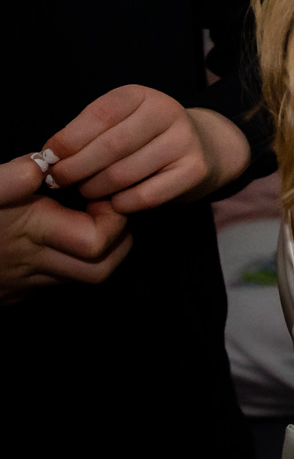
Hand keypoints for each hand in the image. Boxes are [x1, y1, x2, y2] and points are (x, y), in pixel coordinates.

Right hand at [0, 155, 132, 301]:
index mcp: (30, 234)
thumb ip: (8, 179)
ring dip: (94, 254)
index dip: (114, 219)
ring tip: (83, 222)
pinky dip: (63, 264)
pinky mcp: (8, 293)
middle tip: (106, 212)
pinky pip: (50, 284)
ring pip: (80, 280)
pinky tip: (51, 240)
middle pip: (102, 270)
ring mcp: (20, 284)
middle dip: (118, 242)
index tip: (102, 195)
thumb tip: (41, 165)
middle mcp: (31, 265)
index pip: (100, 242)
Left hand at [44, 85, 249, 212]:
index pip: (99, 115)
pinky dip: (121, 204)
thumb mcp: (118, 123)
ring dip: (96, 189)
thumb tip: (47, 160)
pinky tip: (115, 201)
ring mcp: (185, 141)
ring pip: (124, 174)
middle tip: (59, 182)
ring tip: (88, 191)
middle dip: (75, 169)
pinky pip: (145, 196)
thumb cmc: (144, 138)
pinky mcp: (195, 170)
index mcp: (142, 96)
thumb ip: (86, 136)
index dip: (68, 140)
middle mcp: (168, 112)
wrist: (202, 147)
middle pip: (110, 147)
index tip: (48, 159)